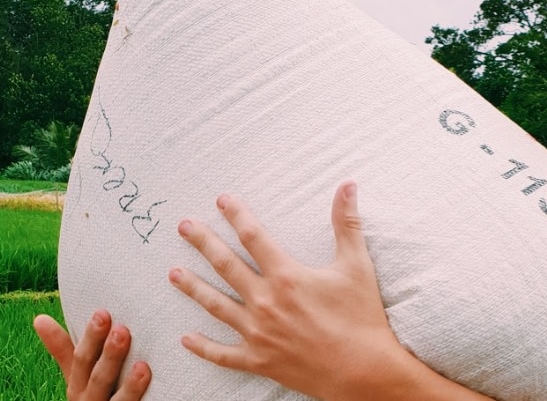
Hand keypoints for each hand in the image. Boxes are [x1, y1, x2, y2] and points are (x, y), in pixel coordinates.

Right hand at [33, 310, 150, 399]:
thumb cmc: (94, 394)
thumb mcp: (78, 376)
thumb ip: (64, 351)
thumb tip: (39, 319)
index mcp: (79, 385)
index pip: (81, 359)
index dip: (90, 338)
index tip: (101, 312)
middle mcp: (89, 400)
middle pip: (98, 378)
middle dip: (109, 355)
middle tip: (122, 329)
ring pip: (116, 400)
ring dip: (129, 386)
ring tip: (142, 366)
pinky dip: (138, 397)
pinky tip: (148, 381)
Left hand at [169, 181, 402, 398]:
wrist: (363, 371)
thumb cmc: (361, 316)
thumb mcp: (356, 264)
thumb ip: (346, 222)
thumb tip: (348, 185)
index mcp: (286, 276)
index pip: (253, 237)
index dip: (236, 215)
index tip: (221, 200)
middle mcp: (265, 302)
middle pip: (225, 266)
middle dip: (203, 243)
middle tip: (185, 226)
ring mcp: (258, 333)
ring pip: (215, 306)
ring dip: (193, 287)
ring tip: (173, 273)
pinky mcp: (258, 360)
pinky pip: (222, 354)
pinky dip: (203, 347)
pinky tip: (186, 338)